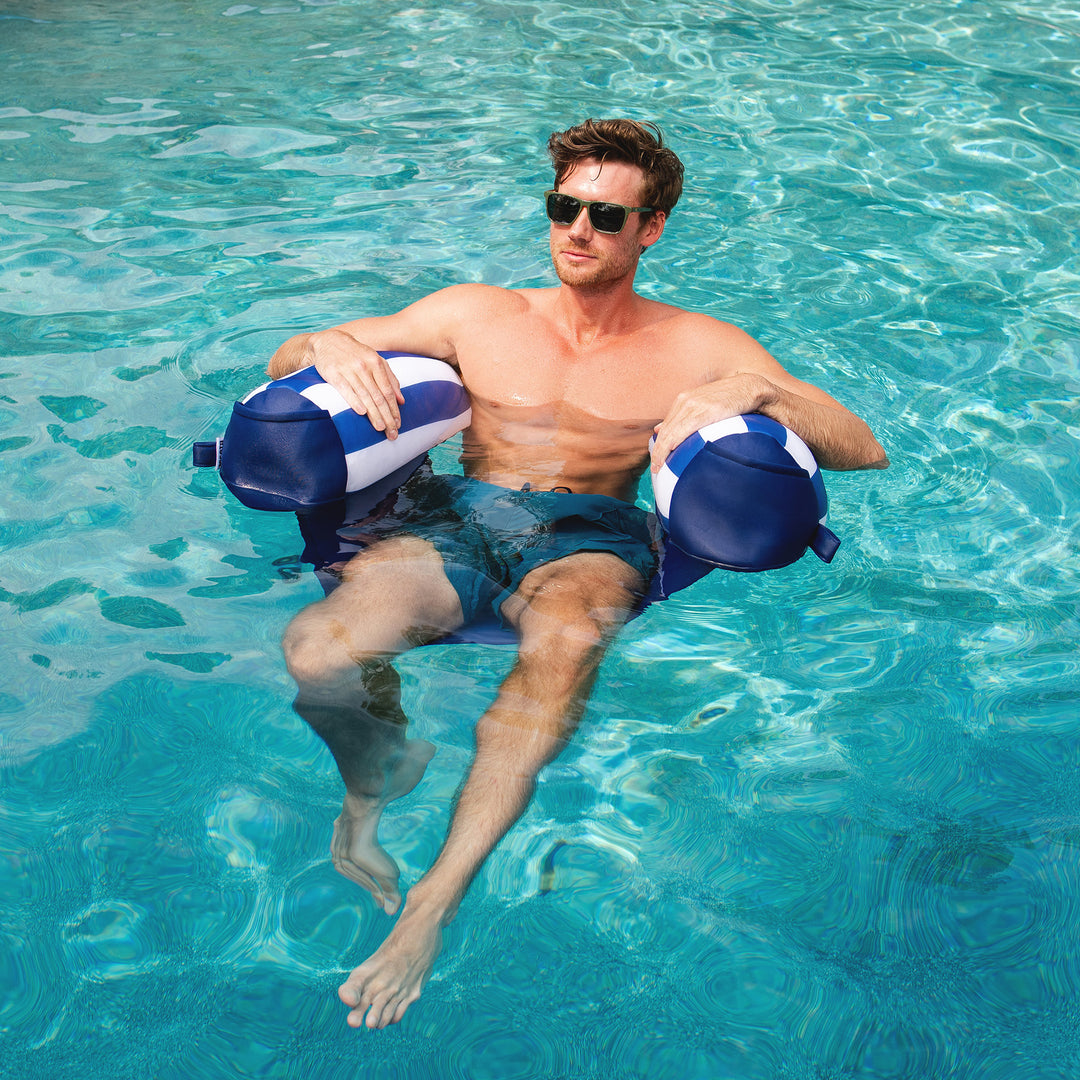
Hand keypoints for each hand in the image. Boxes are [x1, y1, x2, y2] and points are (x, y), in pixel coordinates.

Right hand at [308, 328, 405, 437]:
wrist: (328, 341)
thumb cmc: (356, 354)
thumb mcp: (375, 361)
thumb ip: (390, 379)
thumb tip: (401, 400)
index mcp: (376, 363)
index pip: (388, 391)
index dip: (394, 409)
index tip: (398, 424)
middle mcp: (363, 367)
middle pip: (378, 396)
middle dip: (387, 416)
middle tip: (392, 432)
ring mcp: (348, 370)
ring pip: (365, 396)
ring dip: (374, 414)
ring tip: (380, 428)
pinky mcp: (333, 374)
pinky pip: (346, 389)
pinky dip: (354, 401)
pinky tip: (362, 413)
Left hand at [650, 372, 776, 472]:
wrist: (749, 387)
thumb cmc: (729, 400)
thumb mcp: (702, 406)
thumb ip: (683, 417)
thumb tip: (658, 430)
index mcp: (683, 401)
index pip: (665, 427)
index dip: (658, 445)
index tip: (655, 462)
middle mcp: (685, 401)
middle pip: (666, 431)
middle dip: (658, 451)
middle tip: (655, 469)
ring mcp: (694, 404)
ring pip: (672, 432)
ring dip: (663, 450)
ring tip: (659, 466)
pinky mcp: (706, 410)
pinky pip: (685, 428)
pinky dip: (675, 441)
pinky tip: (669, 451)